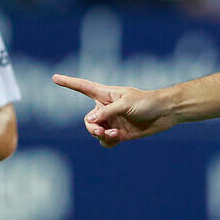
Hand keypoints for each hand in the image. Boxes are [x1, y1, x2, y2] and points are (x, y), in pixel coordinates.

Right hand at [52, 74, 174, 147]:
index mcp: (106, 95)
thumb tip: (90, 121)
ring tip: (114, 135)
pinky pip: (105, 141)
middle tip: (101, 131)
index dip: (69, 83)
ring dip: (101, 136)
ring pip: (95, 132)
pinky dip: (108, 142)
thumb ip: (107, 113)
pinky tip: (118, 139)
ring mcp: (112, 122)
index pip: (83, 87)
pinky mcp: (120, 133)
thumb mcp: (125, 104)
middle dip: (92, 128)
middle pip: (88, 120)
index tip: (54, 77)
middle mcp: (106, 108)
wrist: (165, 113)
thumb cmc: (147, 102)